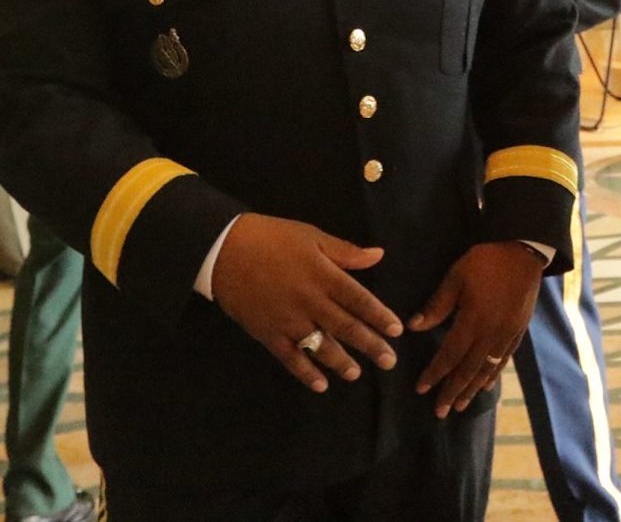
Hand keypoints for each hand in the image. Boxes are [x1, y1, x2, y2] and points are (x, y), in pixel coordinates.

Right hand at [211, 214, 401, 393]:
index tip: (396, 330)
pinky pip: (290, 358)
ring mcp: (288, 320)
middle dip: (370, 345)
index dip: (379, 316)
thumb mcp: (311, 236)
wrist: (223, 249)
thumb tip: (378, 255)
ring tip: (356, 374)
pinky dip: (305, 372)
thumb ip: (345, 251)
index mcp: (323, 275)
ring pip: (320, 347)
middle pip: (345, 327)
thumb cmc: (272, 238)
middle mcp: (310, 301)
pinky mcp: (267, 333)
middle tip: (389, 362)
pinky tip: (320, 384)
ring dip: (341, 363)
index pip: (359, 300)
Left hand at [408, 241, 544, 416]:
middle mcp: (491, 333)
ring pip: (488, 368)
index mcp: (473, 321)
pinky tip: (487, 384)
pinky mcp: (519, 329)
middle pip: (469, 369)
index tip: (422, 389)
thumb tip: (413, 328)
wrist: (524, 251)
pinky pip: (505, 359)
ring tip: (461, 405)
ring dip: (473, 389)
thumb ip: (437, 305)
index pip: (450, 355)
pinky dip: (494, 374)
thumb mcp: (456, 277)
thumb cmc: (486, 261)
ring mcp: (507, 334)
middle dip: (453, 391)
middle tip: (440, 412)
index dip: (435, 373)